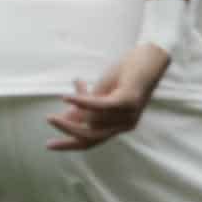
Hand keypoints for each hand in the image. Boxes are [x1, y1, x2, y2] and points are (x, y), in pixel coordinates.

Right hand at [46, 43, 170, 149]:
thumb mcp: (102, 93)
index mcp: (120, 125)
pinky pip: (99, 105)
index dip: (70, 144)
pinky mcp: (128, 101)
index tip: (50, 145)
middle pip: (91, 137)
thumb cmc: (126, 74)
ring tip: (65, 96)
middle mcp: (125, 124)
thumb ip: (87, 106)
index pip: (92, 141)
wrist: (151, 57)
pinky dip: (81, 101)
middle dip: (68, 131)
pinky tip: (66, 97)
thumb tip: (66, 116)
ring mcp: (128, 115)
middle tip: (49, 121)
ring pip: (92, 119)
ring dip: (75, 106)